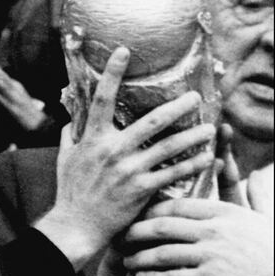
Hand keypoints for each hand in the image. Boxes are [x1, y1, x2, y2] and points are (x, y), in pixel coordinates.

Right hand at [36, 47, 215, 269]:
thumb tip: (72, 116)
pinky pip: (172, 174)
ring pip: (168, 147)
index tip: (123, 51)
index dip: (112, 73)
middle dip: (176, 106)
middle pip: (150, 121)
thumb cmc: (70, 189)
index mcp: (92, 138)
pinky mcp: (141, 189)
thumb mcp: (65, 157)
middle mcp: (112, 150)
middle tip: (195, 96)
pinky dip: (192, 165)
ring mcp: (128, 170)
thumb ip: (70, 133)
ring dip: (192, 136)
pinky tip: (207, 158)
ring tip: (210, 128)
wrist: (76, 224)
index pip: (102, 98)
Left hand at [124, 176, 273, 275]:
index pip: (177, 204)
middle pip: (162, 225)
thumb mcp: (262, 214)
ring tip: (127, 260)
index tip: (138, 214)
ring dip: (140, 257)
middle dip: (136, 231)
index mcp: (223, 211)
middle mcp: (213, 229)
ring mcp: (211, 254)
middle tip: (121, 236)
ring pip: (162, 252)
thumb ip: (251, 191)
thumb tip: (255, 170)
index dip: (152, 210)